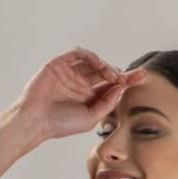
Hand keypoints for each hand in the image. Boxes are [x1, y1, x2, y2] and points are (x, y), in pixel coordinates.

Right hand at [11, 46, 146, 141]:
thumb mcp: (91, 117)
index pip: (110, 86)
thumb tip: (121, 88)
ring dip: (106, 66)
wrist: (36, 120)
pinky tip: (99, 65)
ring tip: (111, 76)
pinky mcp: (59, 64)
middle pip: (105, 72)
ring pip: (94, 62)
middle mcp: (80, 84)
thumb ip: (107, 103)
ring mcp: (70, 73)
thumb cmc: (61, 124)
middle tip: (128, 77)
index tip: (142, 75)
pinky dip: (91, 56)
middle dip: (119, 72)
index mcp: (88, 98)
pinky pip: (78, 54)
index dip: (127, 80)